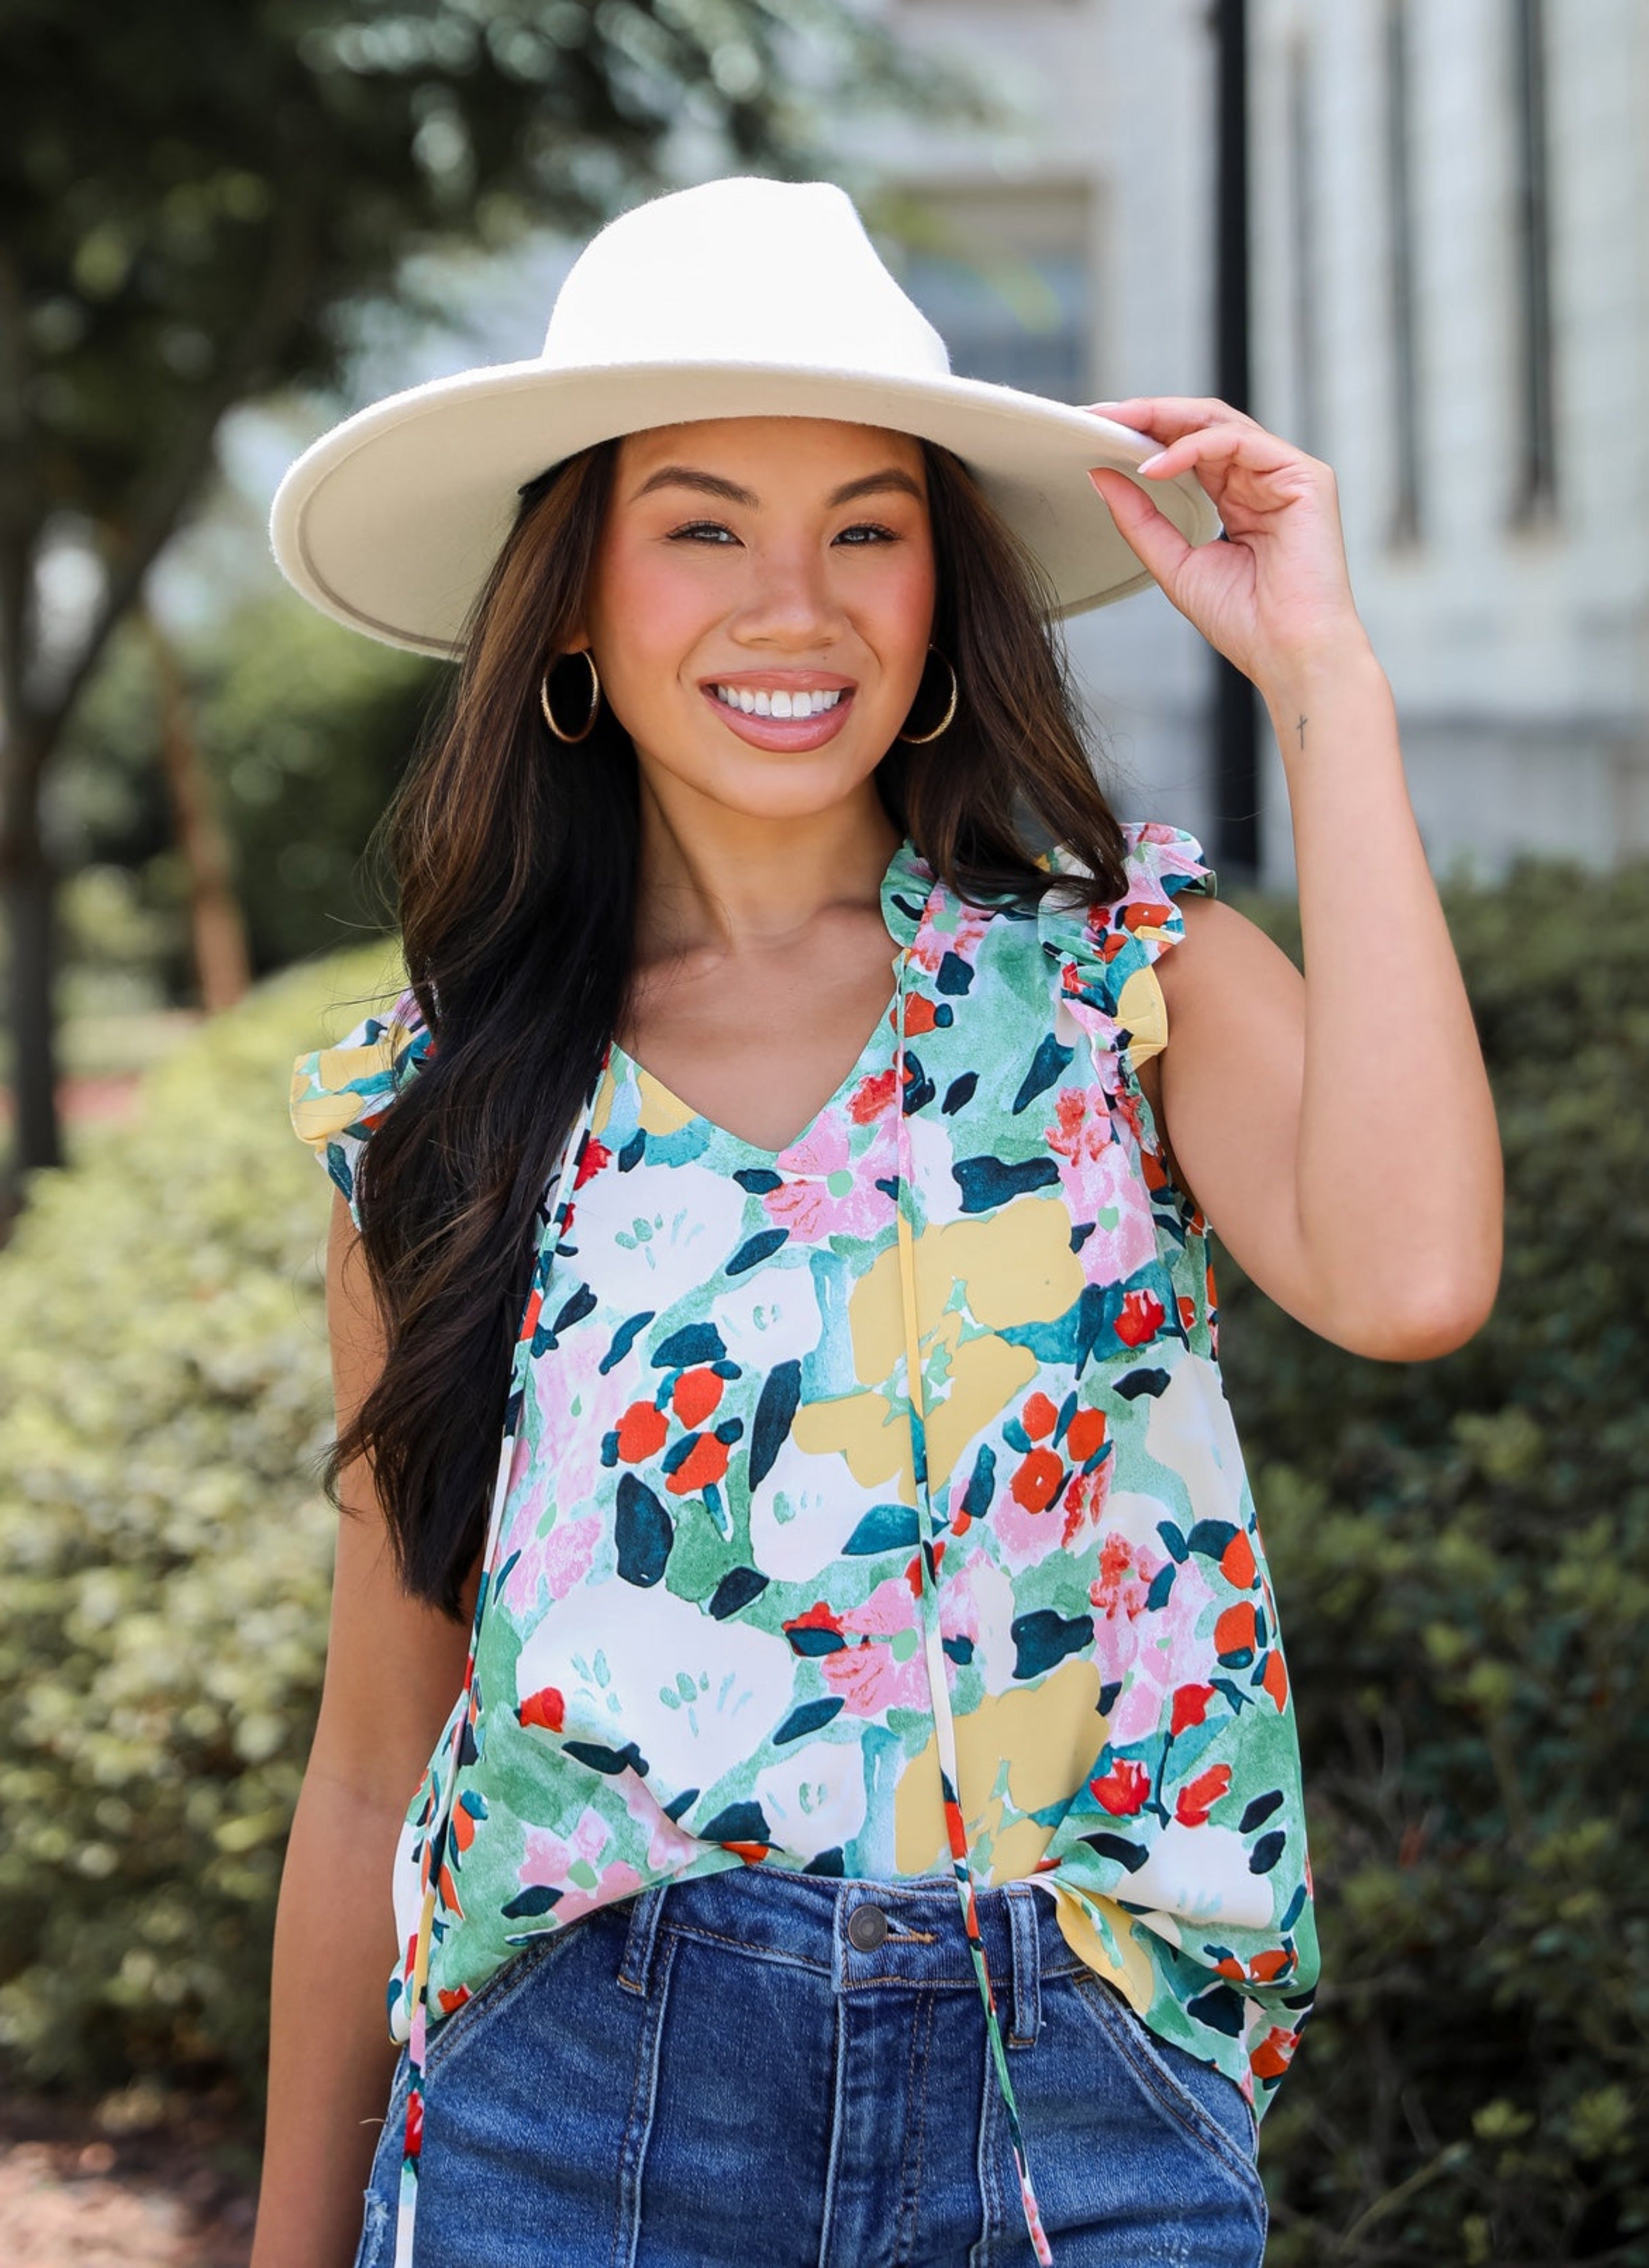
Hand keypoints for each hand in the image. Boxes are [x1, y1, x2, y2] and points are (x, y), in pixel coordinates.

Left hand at [1086, 398, 1372, 697]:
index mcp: (1238, 498)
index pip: (1187, 449)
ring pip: (1219, 424)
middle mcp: (1262, 479)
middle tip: (1097, 416)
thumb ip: (1140, 519)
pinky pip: (1239, 443)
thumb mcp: (1174, 563)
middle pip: (1201, 425)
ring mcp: (1286, 474)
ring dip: (1164, 421)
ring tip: (1118, 427)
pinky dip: (1193, 448)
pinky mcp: (1304, 476)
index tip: (1092, 431)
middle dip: (1147, 415)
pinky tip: (1155, 465)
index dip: (1142, 434)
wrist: (1289, 654)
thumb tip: (1099, 476)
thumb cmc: (1244, 621)